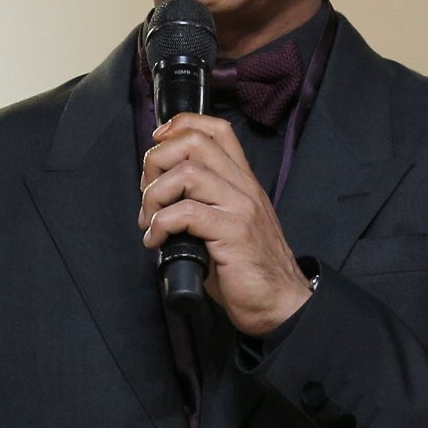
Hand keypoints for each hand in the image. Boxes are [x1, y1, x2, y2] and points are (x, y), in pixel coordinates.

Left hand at [140, 114, 313, 338]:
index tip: (158, 144)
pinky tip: (156, 242)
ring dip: (154, 196)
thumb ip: (201, 202)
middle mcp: (243, 186)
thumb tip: (157, 196)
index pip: (216, 129)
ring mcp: (240, 207)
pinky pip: (186, 213)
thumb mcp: (225, 224)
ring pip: (186, 174)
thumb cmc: (246, 268)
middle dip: (157, 162)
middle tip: (148, 195)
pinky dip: (160, 225)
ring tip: (150, 222)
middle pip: (194, 143)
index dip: (181, 125)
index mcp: (242, 180)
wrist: (279, 302)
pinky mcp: (232, 232)